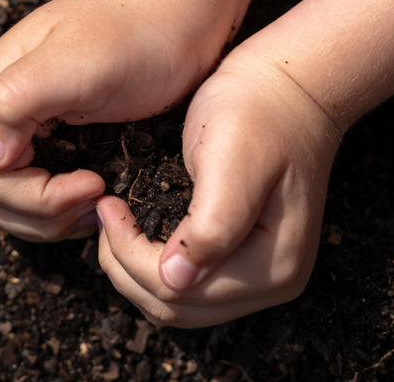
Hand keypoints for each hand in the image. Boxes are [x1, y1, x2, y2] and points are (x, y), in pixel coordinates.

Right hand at [0, 0, 242, 241]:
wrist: (178, 11)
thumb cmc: (137, 32)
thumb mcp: (76, 62)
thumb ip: (17, 102)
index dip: (35, 197)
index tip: (93, 183)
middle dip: (40, 213)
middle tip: (95, 199)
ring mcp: (25, 124)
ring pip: (8, 200)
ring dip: (47, 218)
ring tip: (96, 204)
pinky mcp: (53, 135)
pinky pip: (33, 189)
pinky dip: (57, 207)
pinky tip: (92, 200)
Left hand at [97, 51, 341, 326]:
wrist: (287, 86)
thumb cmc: (260, 112)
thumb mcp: (234, 162)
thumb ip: (212, 227)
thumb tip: (176, 280)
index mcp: (273, 266)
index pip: (182, 291)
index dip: (131, 256)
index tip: (108, 207)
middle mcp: (271, 283)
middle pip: (177, 307)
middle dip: (127, 268)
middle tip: (106, 216)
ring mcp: (258, 276)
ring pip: (177, 303)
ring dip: (135, 271)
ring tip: (115, 224)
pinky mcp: (242, 259)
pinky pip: (186, 284)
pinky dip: (152, 266)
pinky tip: (136, 231)